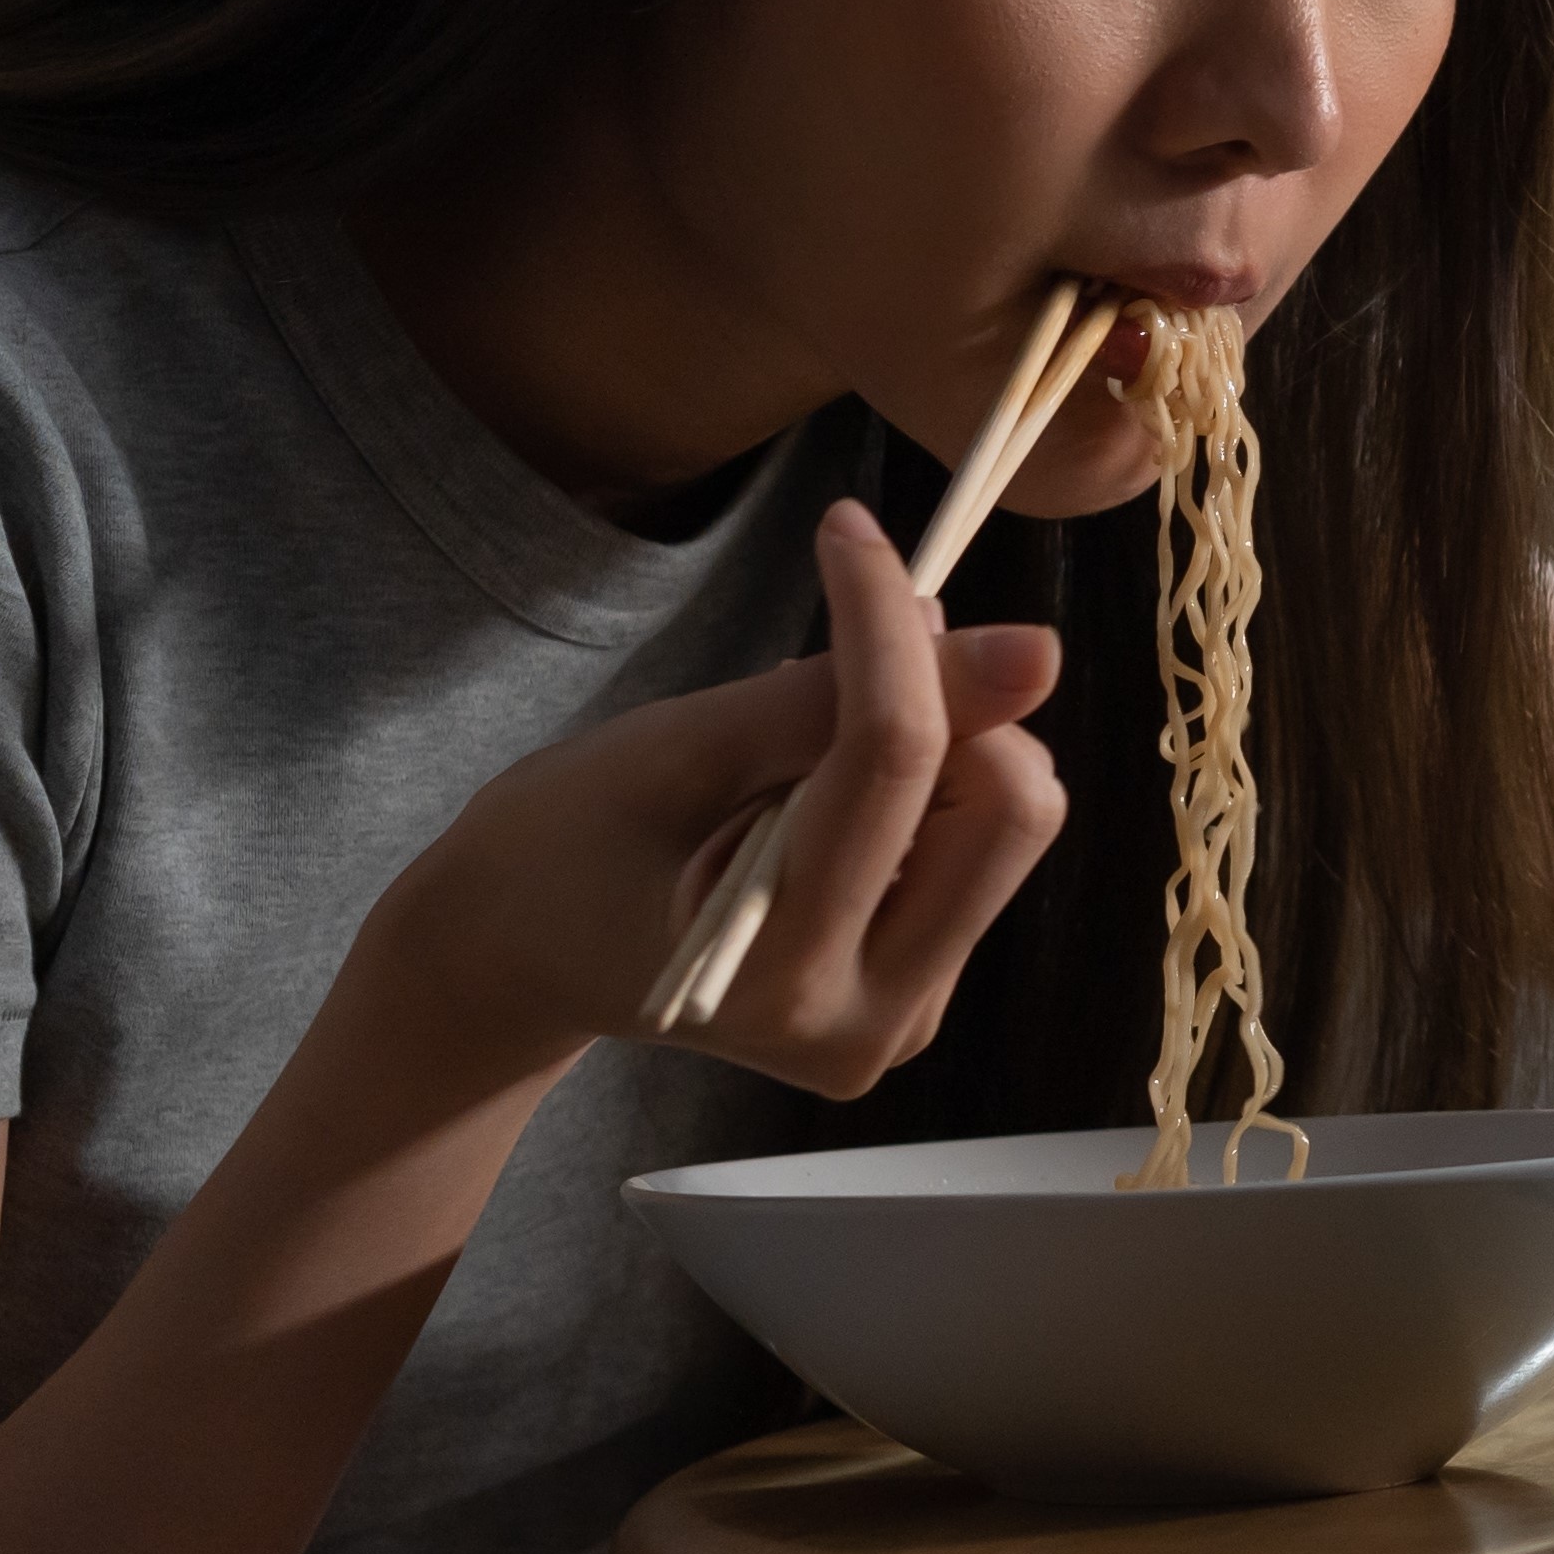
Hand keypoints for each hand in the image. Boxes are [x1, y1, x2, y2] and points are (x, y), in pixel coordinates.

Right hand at [363, 498, 1068, 1096]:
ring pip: (1013, 829)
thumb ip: (838, 698)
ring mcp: (902, 1024)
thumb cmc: (566, 844)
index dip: (886, 619)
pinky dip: (928, 794)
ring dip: (948, 744)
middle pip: (1011, 810)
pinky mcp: (918, 1002)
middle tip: (844, 658)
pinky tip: (830, 798)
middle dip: (950, 701)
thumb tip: (1034, 650)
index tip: (848, 530)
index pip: (892, 758)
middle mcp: (864, 1022)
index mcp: (776, 973)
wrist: (520, 957)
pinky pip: (981, 859)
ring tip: (814, 744)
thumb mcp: (677, 751)